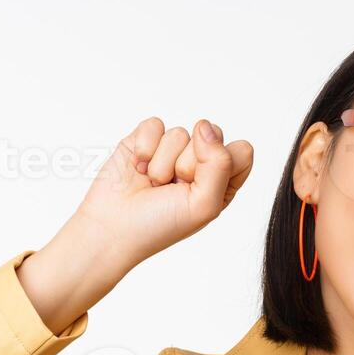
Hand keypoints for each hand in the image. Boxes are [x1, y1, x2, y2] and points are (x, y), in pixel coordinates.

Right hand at [66, 116, 254, 272]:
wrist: (112, 228)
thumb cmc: (159, 225)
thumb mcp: (205, 205)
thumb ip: (220, 164)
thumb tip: (205, 126)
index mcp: (222, 182)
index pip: (241, 151)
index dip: (222, 163)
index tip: (201, 186)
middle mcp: (199, 164)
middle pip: (212, 136)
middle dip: (189, 164)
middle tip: (173, 188)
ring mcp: (171, 151)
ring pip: (180, 133)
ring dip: (162, 163)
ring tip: (153, 184)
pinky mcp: (145, 140)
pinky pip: (155, 126)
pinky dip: (144, 148)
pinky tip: (138, 169)